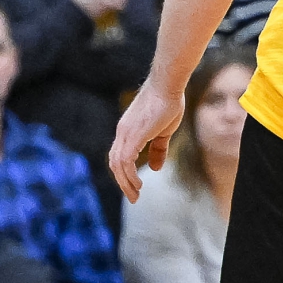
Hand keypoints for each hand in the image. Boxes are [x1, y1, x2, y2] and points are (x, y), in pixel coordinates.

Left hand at [108, 74, 185, 202]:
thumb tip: (155, 168)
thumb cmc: (167, 103)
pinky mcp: (133, 134)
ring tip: (136, 194)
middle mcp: (123, 132)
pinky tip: (138, 184)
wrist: (167, 85)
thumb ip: (158, 149)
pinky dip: (129, 175)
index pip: (118, 156)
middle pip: (115, 163)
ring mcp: (126, 133)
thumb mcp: (163, 131)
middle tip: (133, 197)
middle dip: (122, 182)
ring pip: (118, 164)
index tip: (133, 187)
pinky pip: (126, 160)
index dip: (123, 173)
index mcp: (127, 131)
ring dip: (125, 182)